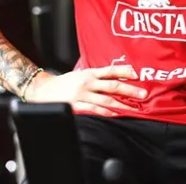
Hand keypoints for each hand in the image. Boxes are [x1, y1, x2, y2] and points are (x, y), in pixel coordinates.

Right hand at [23, 65, 146, 116]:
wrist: (42, 89)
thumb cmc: (63, 82)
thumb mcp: (80, 74)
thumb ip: (95, 76)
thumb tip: (113, 77)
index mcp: (89, 73)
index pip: (111, 70)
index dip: (124, 71)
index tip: (138, 74)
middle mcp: (88, 82)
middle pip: (113, 85)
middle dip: (130, 90)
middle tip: (143, 94)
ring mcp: (82, 94)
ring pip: (106, 99)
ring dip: (122, 104)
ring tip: (134, 108)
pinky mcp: (76, 105)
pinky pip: (94, 109)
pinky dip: (106, 112)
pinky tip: (116, 114)